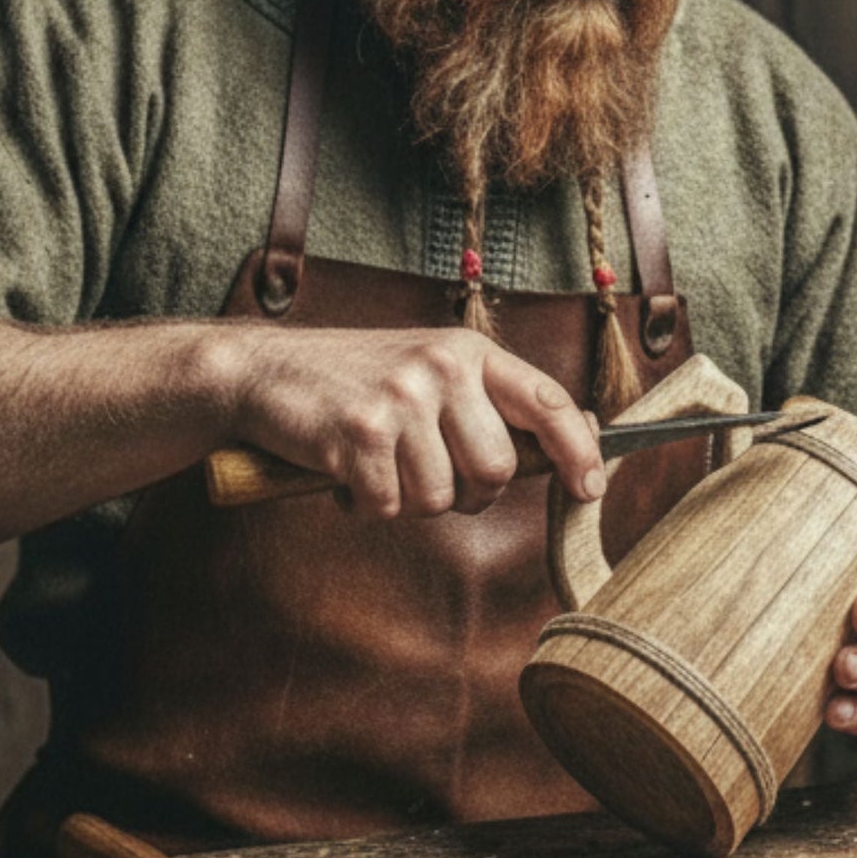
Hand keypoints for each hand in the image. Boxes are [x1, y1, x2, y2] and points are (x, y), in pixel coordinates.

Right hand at [214, 324, 605, 520]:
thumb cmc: (352, 382)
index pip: (547, 400)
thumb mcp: (426, 373)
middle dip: (465, 493)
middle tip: (422, 473)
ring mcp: (401, 397)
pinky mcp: (360, 432)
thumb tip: (551, 457)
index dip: (579, 450)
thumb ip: (480, 406)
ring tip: (377, 466)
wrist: (264, 371)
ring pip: (441, 498)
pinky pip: (389, 507)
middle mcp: (441, 367)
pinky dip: (365, 505)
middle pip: (497, 470)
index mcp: (466, 350)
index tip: (592, 489)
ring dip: (407, 500)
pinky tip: (345, 473)